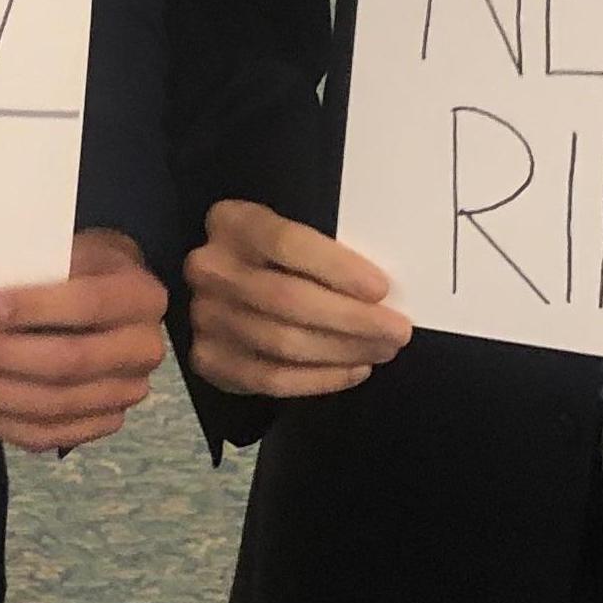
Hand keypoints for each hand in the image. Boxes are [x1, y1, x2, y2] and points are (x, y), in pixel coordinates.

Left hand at [0, 228, 168, 454]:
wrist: (112, 295)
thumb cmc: (81, 266)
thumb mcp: (70, 247)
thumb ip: (36, 268)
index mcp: (142, 296)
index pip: (88, 305)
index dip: (32, 309)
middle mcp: (144, 350)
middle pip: (68, 364)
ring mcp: (126, 393)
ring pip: (53, 406)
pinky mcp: (102, 423)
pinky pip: (47, 435)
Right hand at [184, 198, 411, 400]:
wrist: (222, 284)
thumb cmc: (274, 254)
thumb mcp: (290, 227)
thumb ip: (322, 246)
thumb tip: (382, 287)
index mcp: (233, 222)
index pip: (287, 243)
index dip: (337, 268)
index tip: (381, 288)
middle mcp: (211, 269)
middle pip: (288, 299)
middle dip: (353, 319)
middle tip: (397, 330)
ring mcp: (206, 317)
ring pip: (284, 343)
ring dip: (344, 351)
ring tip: (382, 350)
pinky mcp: (209, 360)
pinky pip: (272, 379)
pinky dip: (320, 379)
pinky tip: (354, 370)